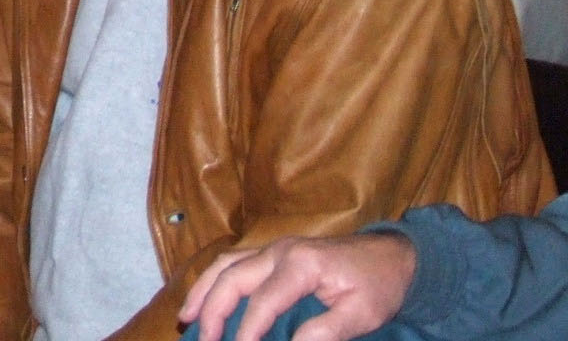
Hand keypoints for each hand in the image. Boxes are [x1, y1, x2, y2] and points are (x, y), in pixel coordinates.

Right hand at [179, 232, 415, 340]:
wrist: (394, 256)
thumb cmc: (380, 286)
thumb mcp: (363, 315)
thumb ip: (326, 331)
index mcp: (300, 265)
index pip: (262, 302)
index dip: (246, 331)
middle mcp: (279, 251)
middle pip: (231, 277)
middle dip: (212, 310)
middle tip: (201, 339)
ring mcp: (274, 248)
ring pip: (225, 264)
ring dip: (203, 290)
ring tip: (186, 317)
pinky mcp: (274, 252)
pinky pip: (234, 262)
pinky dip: (215, 280)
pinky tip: (206, 297)